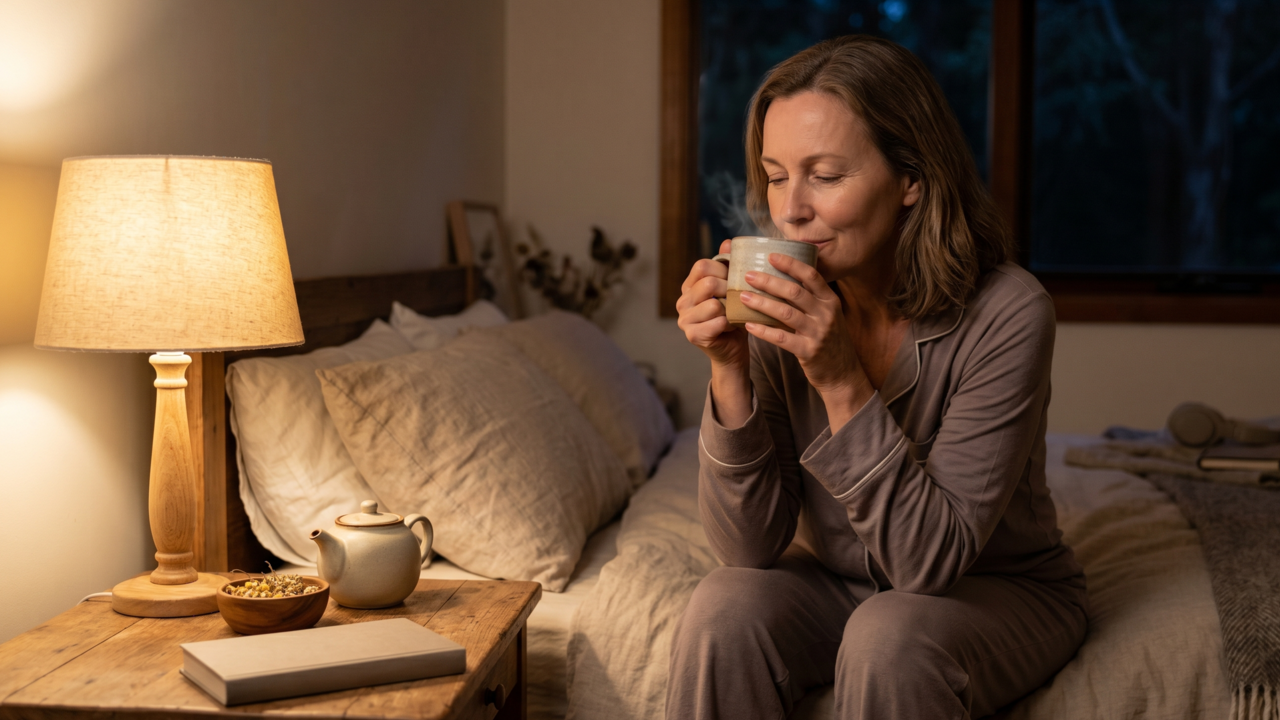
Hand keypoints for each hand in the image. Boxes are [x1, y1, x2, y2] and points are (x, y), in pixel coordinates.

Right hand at [676, 239, 748, 371]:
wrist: (733, 350)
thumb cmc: (734, 317)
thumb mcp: (732, 289)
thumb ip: (728, 266)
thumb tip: (728, 242)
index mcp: (690, 286)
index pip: (702, 266)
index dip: (723, 269)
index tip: (735, 279)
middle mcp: (682, 301)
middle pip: (707, 283)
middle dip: (728, 289)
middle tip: (738, 298)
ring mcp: (684, 319)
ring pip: (714, 304)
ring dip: (730, 310)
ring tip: (734, 315)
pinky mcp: (692, 335)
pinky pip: (717, 323)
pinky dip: (730, 324)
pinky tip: (731, 328)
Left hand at [739, 253, 873, 425]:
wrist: (843, 374)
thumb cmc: (829, 341)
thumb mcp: (827, 315)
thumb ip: (811, 298)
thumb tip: (783, 278)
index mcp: (830, 300)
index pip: (811, 275)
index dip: (791, 264)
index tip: (771, 255)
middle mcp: (826, 314)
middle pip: (794, 291)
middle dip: (769, 281)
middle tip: (748, 275)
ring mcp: (818, 333)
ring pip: (785, 313)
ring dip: (762, 303)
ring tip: (743, 296)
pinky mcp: (809, 351)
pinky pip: (781, 338)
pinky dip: (763, 331)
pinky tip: (748, 325)